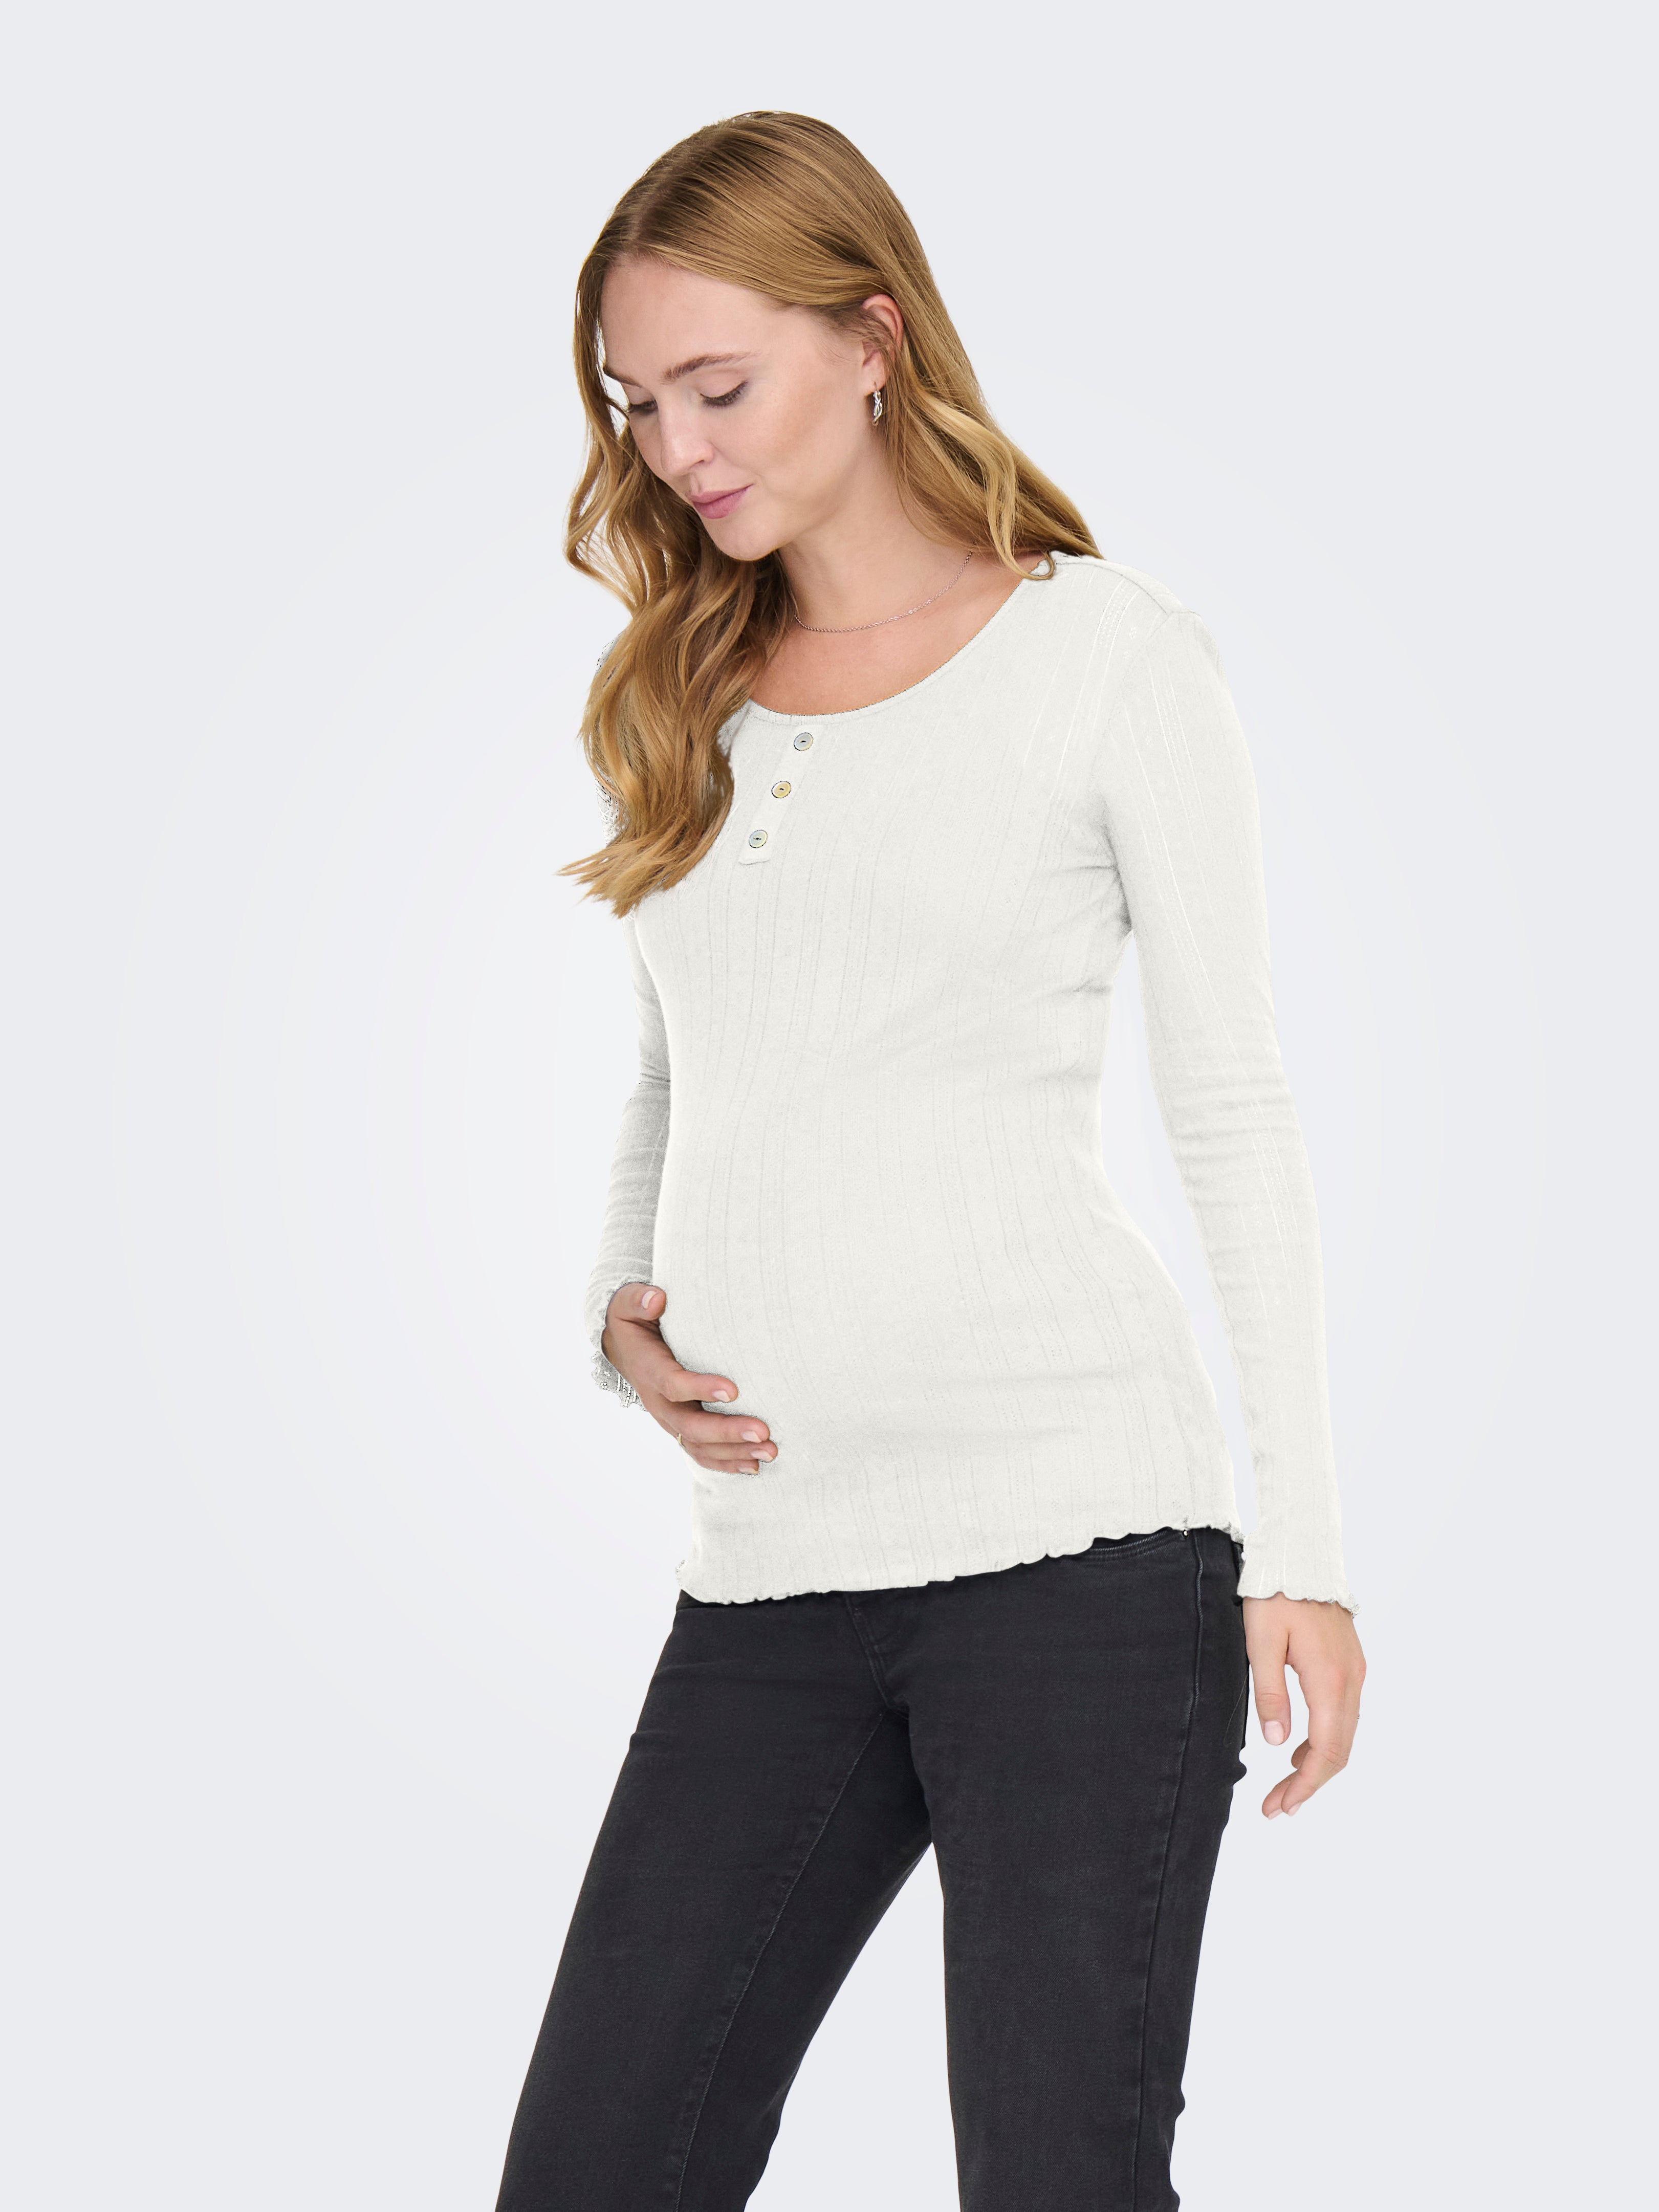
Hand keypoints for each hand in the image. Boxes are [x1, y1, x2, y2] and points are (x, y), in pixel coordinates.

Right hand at [601, 1282, 775, 1472]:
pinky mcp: (681, 1428)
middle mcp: (660, 1402)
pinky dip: (727, 1462)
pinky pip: (702, 1452)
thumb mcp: (627, 1304)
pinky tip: (754, 1465)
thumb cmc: (634, 1321)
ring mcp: (671, 1419)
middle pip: (692, 1425)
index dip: (701, 1389)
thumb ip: (639, 1300)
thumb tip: (657, 1298)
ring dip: (734, 1452)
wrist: (625, 1349)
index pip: (674, 1384)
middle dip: (728, 1432)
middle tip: (764, 1432)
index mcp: (650, 1371)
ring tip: (769, 1452)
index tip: (734, 1390)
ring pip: (700, 1445)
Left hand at [1241, 1594, 1365, 1818]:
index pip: (1325, 1751)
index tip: (1281, 1807)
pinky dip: (1325, 1739)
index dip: (1305, 1785)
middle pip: (1339, 1750)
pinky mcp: (1350, 1664)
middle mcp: (1351, 1681)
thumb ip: (1270, 1693)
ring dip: (1318, 1763)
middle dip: (1310, 1783)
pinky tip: (1298, 1748)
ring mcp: (1355, 1672)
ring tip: (1285, 1786)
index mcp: (1330, 1680)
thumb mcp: (1260, 1643)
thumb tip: (1277, 1743)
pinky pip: (1343, 1714)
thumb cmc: (1275, 1595)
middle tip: (1277, 1807)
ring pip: (1344, 1735)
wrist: (1300, 1555)